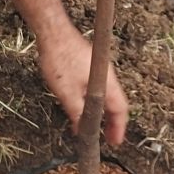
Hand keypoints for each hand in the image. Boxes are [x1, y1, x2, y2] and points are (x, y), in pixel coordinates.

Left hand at [39, 31, 128, 145]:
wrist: (53, 31)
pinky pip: (97, 86)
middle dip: (111, 122)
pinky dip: (94, 100)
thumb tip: (82, 131)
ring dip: (102, 112)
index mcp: (106, 83)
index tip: (115, 142)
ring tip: (94, 127)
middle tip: (106, 138)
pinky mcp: (88, 63)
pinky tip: (81, 106)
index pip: (120, 110)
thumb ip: (77, 113)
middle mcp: (107, 75)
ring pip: (105, 94)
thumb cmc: (60, 58)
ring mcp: (98, 68)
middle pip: (115, 103)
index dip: (118, 128)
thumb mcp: (66, 93)